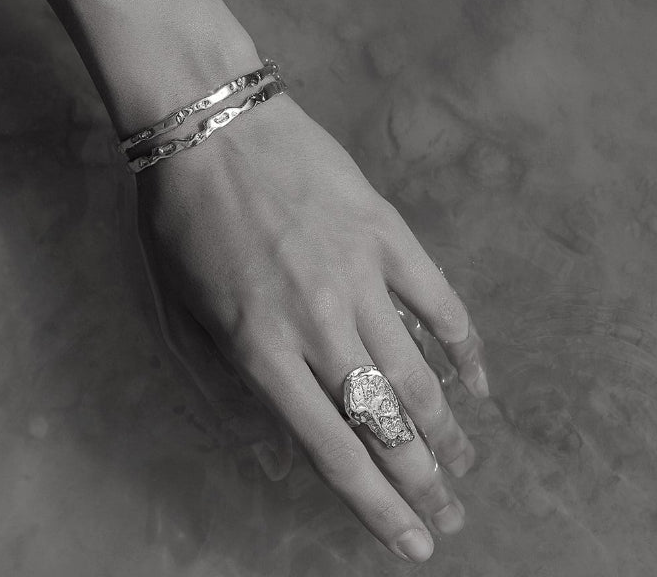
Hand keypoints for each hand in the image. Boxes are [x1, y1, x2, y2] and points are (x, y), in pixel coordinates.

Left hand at [136, 94, 488, 563]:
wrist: (210, 122)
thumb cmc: (179, 215)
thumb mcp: (176, 307)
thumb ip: (226, 372)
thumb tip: (276, 425)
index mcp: (258, 350)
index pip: (333, 453)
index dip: (378, 509)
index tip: (413, 545)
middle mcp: (316, 325)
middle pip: (386, 425)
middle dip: (425, 484)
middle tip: (453, 517)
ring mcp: (358, 276)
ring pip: (419, 375)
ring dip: (450, 430)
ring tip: (467, 463)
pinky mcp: (384, 233)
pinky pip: (440, 302)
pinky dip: (466, 348)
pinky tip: (479, 381)